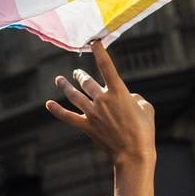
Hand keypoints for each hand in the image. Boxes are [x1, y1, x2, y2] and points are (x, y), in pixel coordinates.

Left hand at [45, 40, 154, 167]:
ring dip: (66, 86)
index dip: (99, 52)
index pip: (106, 66)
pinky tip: (48, 104)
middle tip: (77, 72)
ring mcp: (92, 113)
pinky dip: (57, 110)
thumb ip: (135, 98)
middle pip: (86, 81)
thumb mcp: (146, 108)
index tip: (94, 41)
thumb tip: (127, 97)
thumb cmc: (144, 131)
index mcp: (118, 92)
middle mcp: (102, 99)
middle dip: (80, 75)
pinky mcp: (86, 126)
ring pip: (74, 96)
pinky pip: (68, 117)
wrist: (133, 154)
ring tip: (59, 79)